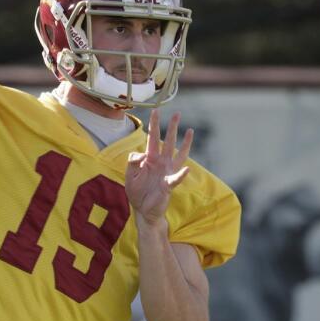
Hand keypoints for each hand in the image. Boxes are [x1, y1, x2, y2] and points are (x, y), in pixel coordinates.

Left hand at [126, 110, 193, 226]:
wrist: (143, 210)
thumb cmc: (137, 192)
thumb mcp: (129, 175)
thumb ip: (132, 162)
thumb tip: (142, 155)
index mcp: (149, 158)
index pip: (152, 138)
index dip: (154, 124)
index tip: (156, 110)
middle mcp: (161, 162)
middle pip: (167, 141)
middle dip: (172, 127)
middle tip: (177, 113)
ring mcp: (167, 172)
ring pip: (178, 154)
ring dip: (184, 143)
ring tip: (190, 130)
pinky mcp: (169, 185)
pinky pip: (176, 178)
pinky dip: (181, 174)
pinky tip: (187, 169)